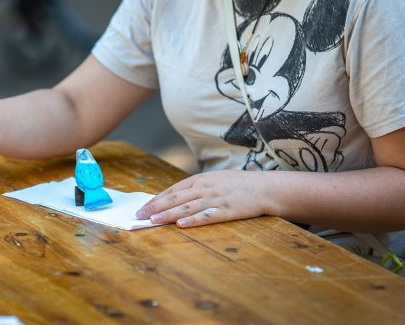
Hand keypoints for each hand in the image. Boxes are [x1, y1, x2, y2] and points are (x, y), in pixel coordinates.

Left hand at [134, 170, 272, 227]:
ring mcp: (215, 199)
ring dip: (168, 215)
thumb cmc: (238, 184)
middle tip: (140, 216)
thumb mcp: (214, 180)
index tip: (143, 208)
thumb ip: (197, 187)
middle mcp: (205, 188)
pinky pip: (207, 216)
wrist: (264, 188)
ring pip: (187, 208)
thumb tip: (176, 197)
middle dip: (156, 207)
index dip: (156, 199)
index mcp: (200, 179)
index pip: (172, 190)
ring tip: (154, 221)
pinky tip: (181, 225)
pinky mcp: (227, 211)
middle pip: (175, 198)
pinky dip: (193, 220)